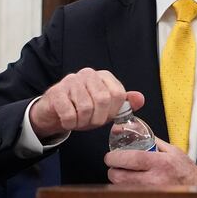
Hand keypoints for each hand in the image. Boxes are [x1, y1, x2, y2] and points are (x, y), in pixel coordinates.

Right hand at [29, 68, 144, 138]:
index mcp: (104, 76)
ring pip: (86, 107)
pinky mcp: (56, 92)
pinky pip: (69, 113)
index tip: (106, 116)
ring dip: (83, 121)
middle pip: (103, 99)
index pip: (118, 94)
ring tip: (80, 121)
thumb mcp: (108, 109)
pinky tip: (69, 121)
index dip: (113, 111)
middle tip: (92, 122)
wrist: (56, 112)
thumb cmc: (84, 109)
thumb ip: (125, 104)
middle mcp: (88, 74)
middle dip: (98, 118)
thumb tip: (140, 98)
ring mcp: (71, 80)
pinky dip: (71, 123)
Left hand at [104, 139, 196, 186]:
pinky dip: (126, 188)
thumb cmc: (185, 170)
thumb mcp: (171, 150)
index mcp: (160, 163)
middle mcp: (154, 180)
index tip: (111, 156)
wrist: (195, 187)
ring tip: (125, 174)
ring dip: (119, 180)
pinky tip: (132, 183)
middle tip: (115, 165)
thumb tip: (134, 131)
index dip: (116, 157)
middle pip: (120, 177)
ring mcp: (150, 192)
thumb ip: (152, 141)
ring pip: (122, 187)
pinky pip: (129, 194)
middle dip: (113, 170)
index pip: (132, 159)